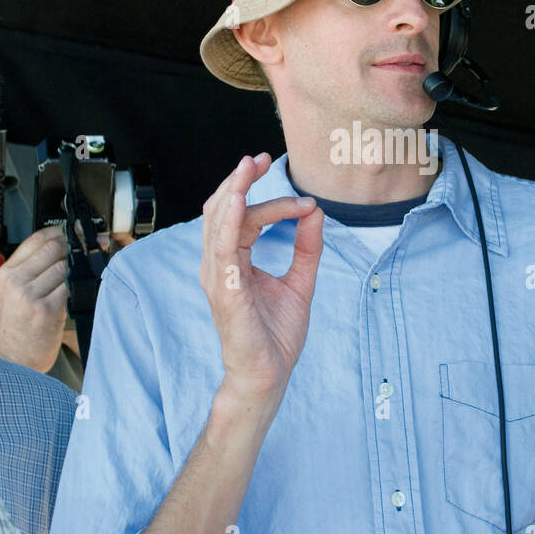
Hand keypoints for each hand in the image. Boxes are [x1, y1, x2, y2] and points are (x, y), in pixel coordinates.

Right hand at [0, 224, 68, 371]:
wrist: (13, 356)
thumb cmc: (18, 323)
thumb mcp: (16, 289)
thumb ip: (35, 267)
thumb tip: (67, 243)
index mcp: (8, 271)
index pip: (38, 238)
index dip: (61, 232)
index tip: (74, 232)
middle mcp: (18, 280)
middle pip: (55, 247)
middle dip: (74, 247)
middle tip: (85, 250)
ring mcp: (32, 294)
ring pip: (66, 266)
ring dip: (77, 269)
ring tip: (76, 276)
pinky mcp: (48, 308)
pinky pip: (70, 286)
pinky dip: (77, 287)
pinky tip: (74, 292)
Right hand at [199, 153, 323, 404]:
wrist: (269, 374)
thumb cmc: (276, 334)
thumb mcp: (300, 282)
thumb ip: (307, 248)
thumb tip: (316, 212)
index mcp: (234, 262)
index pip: (242, 217)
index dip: (262, 195)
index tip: (297, 192)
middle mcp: (219, 266)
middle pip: (222, 211)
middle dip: (240, 181)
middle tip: (261, 158)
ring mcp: (218, 278)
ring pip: (219, 223)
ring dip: (233, 191)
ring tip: (249, 167)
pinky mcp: (226, 292)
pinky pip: (222, 250)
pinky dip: (229, 222)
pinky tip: (238, 200)